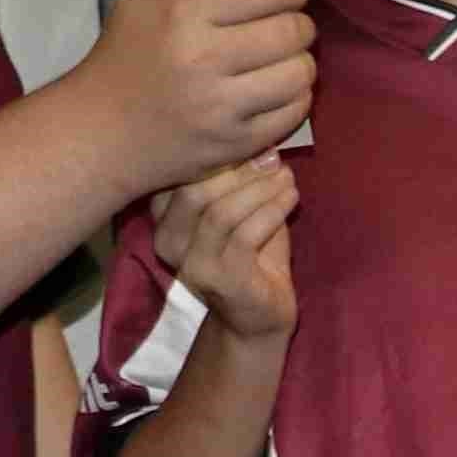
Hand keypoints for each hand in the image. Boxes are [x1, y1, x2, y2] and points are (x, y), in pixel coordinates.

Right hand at [71, 0, 315, 197]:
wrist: (101, 132)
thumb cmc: (124, 57)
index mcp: (183, 14)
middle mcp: (204, 59)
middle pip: (293, 31)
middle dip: (298, 25)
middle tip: (285, 27)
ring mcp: (221, 106)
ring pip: (301, 72)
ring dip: (300, 62)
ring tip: (280, 58)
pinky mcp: (235, 143)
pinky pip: (294, 112)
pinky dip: (295, 99)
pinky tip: (273, 90)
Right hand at [154, 151, 300, 348]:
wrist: (259, 317)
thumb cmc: (252, 258)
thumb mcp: (243, 211)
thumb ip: (243, 180)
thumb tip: (262, 141)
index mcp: (165, 218)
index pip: (178, 174)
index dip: (217, 152)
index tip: (254, 139)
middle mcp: (168, 241)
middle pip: (194, 190)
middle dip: (239, 169)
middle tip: (273, 158)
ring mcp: (192, 263)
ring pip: (220, 211)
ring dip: (260, 189)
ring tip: (287, 177)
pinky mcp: (222, 279)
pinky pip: (245, 235)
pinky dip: (272, 210)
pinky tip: (292, 197)